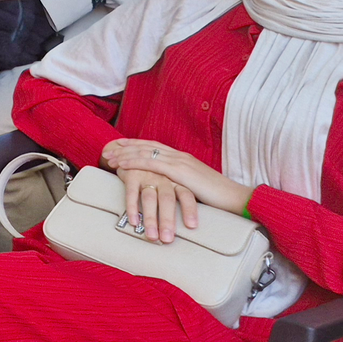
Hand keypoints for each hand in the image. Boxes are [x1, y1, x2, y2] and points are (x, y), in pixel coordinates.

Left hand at [102, 138, 253, 227]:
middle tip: (108, 148)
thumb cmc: (218, 196)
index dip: (135, 144)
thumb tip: (169, 186)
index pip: (153, 146)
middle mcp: (179, 155)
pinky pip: (152, 163)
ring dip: (125, 154)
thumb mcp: (195, 185)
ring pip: (145, 152)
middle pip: (146, 146)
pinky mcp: (180, 171)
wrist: (235, 197)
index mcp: (182, 157)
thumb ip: (182, 181)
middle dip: (125, 146)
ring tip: (110, 157)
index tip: (120, 144)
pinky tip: (123, 164)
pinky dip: (135, 162)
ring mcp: (179, 161)